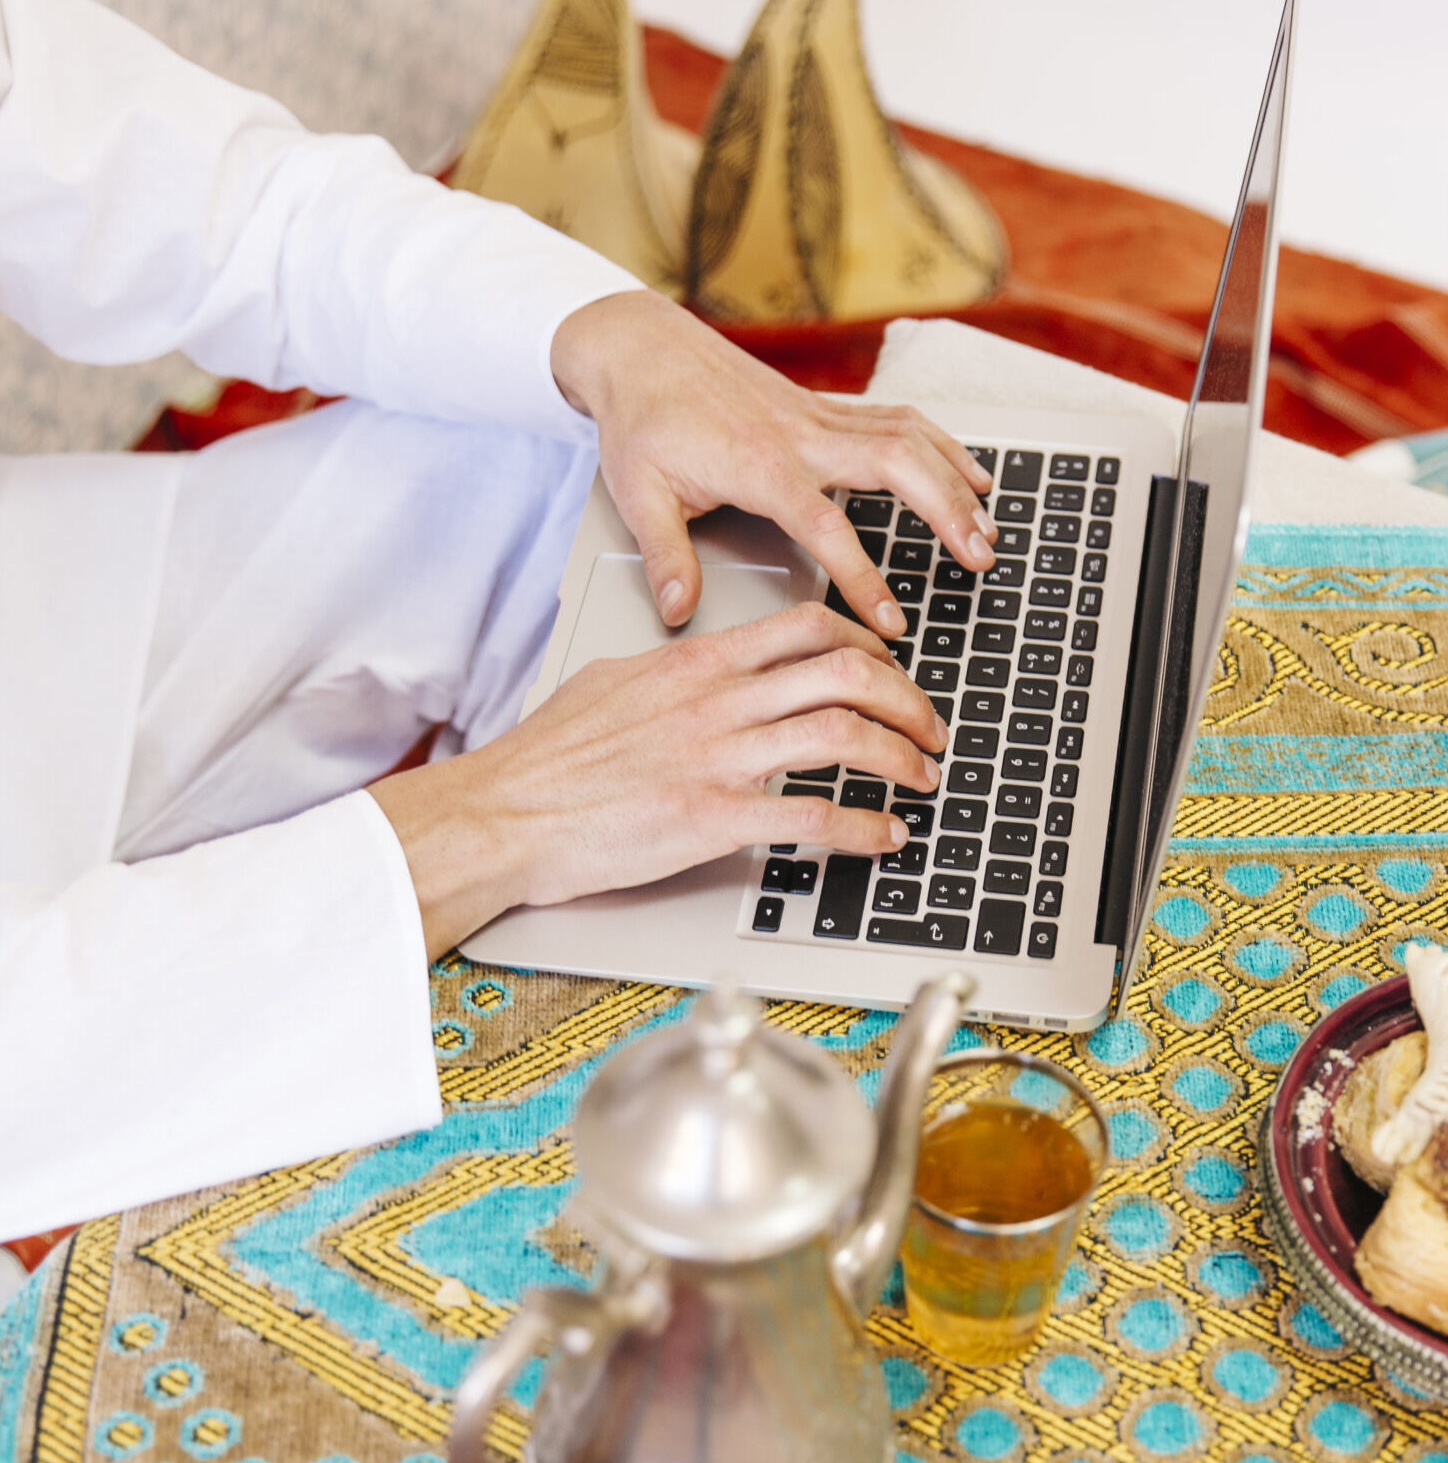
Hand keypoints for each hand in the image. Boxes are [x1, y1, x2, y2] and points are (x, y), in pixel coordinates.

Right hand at [367, 604, 945, 957]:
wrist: (505, 812)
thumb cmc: (547, 758)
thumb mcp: (611, 685)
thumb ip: (672, 675)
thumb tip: (697, 664)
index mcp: (696, 664)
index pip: (806, 627)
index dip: (868, 644)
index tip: (892, 669)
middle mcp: (716, 701)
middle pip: (844, 671)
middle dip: (905, 697)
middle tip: (927, 728)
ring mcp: (717, 757)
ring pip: (840, 732)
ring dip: (899, 756)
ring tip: (922, 777)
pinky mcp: (711, 818)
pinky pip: (811, 815)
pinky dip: (863, 826)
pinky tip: (884, 835)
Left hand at [550, 290, 995, 638]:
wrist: (639, 348)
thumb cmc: (640, 421)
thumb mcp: (638, 494)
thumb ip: (665, 556)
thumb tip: (677, 613)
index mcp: (759, 464)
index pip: (827, 527)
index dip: (863, 578)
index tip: (890, 622)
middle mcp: (800, 434)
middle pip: (896, 465)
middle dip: (945, 512)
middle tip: (979, 559)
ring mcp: (817, 414)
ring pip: (908, 436)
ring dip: (954, 478)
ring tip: (988, 525)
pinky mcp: (822, 405)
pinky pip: (896, 420)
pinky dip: (941, 444)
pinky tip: (967, 471)